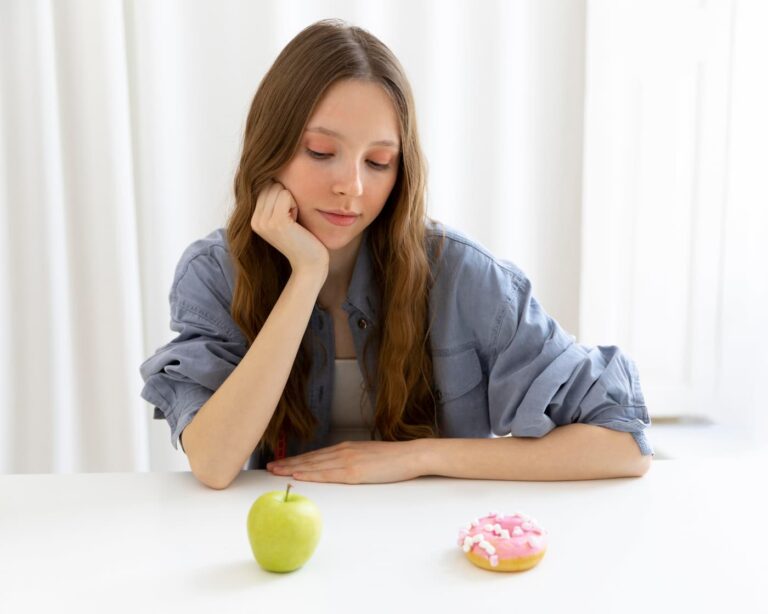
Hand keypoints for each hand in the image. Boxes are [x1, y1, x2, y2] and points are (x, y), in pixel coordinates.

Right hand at [251, 180, 329, 274]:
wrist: (310, 264)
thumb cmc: (304, 240)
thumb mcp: (285, 219)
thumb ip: (275, 201)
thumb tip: (273, 172)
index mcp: (254, 219)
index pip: (266, 186)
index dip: (283, 196)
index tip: (289, 217)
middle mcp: (255, 220)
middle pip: (271, 185)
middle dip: (288, 196)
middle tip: (293, 220)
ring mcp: (263, 221)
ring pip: (279, 188)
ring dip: (293, 201)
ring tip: (295, 222)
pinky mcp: (276, 221)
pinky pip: (287, 195)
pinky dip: (296, 205)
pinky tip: (297, 223)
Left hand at [266, 440, 424, 483]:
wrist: (411, 455)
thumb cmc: (393, 459)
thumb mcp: (368, 456)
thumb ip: (352, 460)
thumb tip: (340, 468)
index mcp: (346, 448)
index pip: (315, 455)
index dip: (296, 459)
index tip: (280, 462)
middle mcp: (343, 452)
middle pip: (310, 459)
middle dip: (287, 463)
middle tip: (269, 468)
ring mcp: (347, 461)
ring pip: (314, 465)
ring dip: (292, 468)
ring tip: (275, 472)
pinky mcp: (354, 472)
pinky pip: (327, 474)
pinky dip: (310, 473)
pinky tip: (298, 474)